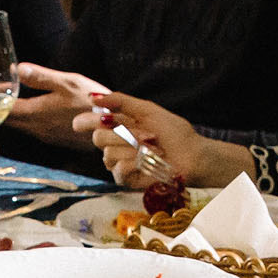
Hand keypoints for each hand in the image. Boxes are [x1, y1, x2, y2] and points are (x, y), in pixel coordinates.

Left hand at [6, 62, 107, 149]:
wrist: (113, 128)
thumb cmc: (91, 103)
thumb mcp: (68, 82)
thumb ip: (41, 77)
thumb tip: (18, 69)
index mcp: (35, 113)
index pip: (4, 106)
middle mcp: (36, 128)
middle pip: (7, 118)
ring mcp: (44, 135)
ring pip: (18, 124)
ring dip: (7, 113)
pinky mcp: (53, 139)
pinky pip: (30, 128)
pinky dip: (21, 118)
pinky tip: (24, 110)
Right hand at [80, 91, 205, 183]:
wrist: (192, 154)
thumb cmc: (174, 132)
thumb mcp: (147, 110)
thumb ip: (120, 101)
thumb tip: (93, 98)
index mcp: (117, 126)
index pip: (88, 123)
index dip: (85, 121)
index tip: (94, 119)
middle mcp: (114, 144)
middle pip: (97, 138)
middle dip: (123, 134)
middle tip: (147, 134)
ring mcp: (118, 162)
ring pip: (108, 154)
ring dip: (134, 149)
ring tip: (154, 149)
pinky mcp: (125, 179)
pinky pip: (118, 169)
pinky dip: (135, 163)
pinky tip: (149, 162)